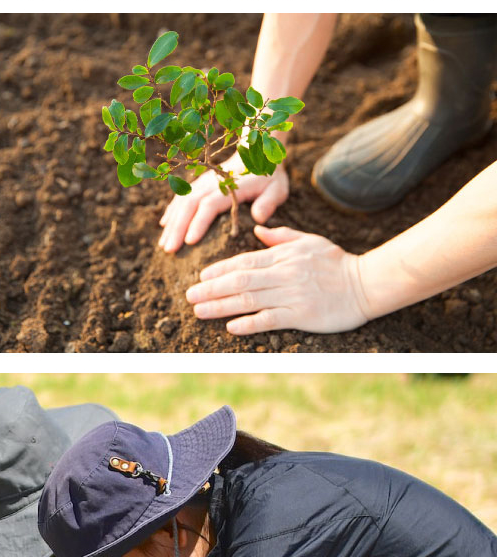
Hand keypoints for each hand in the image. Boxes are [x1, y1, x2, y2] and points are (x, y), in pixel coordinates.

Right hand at [158, 164, 288, 253]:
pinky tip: (165, 226)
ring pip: (181, 202)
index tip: (189, 242)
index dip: (198, 222)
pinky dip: (171, 211)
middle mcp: (211, 183)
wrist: (257, 153)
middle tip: (169, 250)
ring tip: (164, 245)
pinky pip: (181, 196)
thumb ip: (268, 203)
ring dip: (172, 223)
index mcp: (230, 186)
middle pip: (189, 205)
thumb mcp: (277, 188)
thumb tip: (258, 218)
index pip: (209, 205)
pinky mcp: (198, 184)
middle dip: (177, 228)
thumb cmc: (268, 177)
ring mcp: (202, 182)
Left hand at [184, 224, 369, 335]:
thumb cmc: (336, 262)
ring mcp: (292, 295)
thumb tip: (257, 230)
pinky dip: (249, 323)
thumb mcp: (308, 241)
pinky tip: (231, 327)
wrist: (367, 283)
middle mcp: (283, 274)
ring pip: (249, 300)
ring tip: (199, 311)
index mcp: (282, 255)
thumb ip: (281, 237)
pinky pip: (270, 319)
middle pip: (240, 281)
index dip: (220, 269)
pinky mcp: (302, 315)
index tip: (201, 276)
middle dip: (212, 288)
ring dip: (221, 306)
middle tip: (189, 295)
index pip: (244, 261)